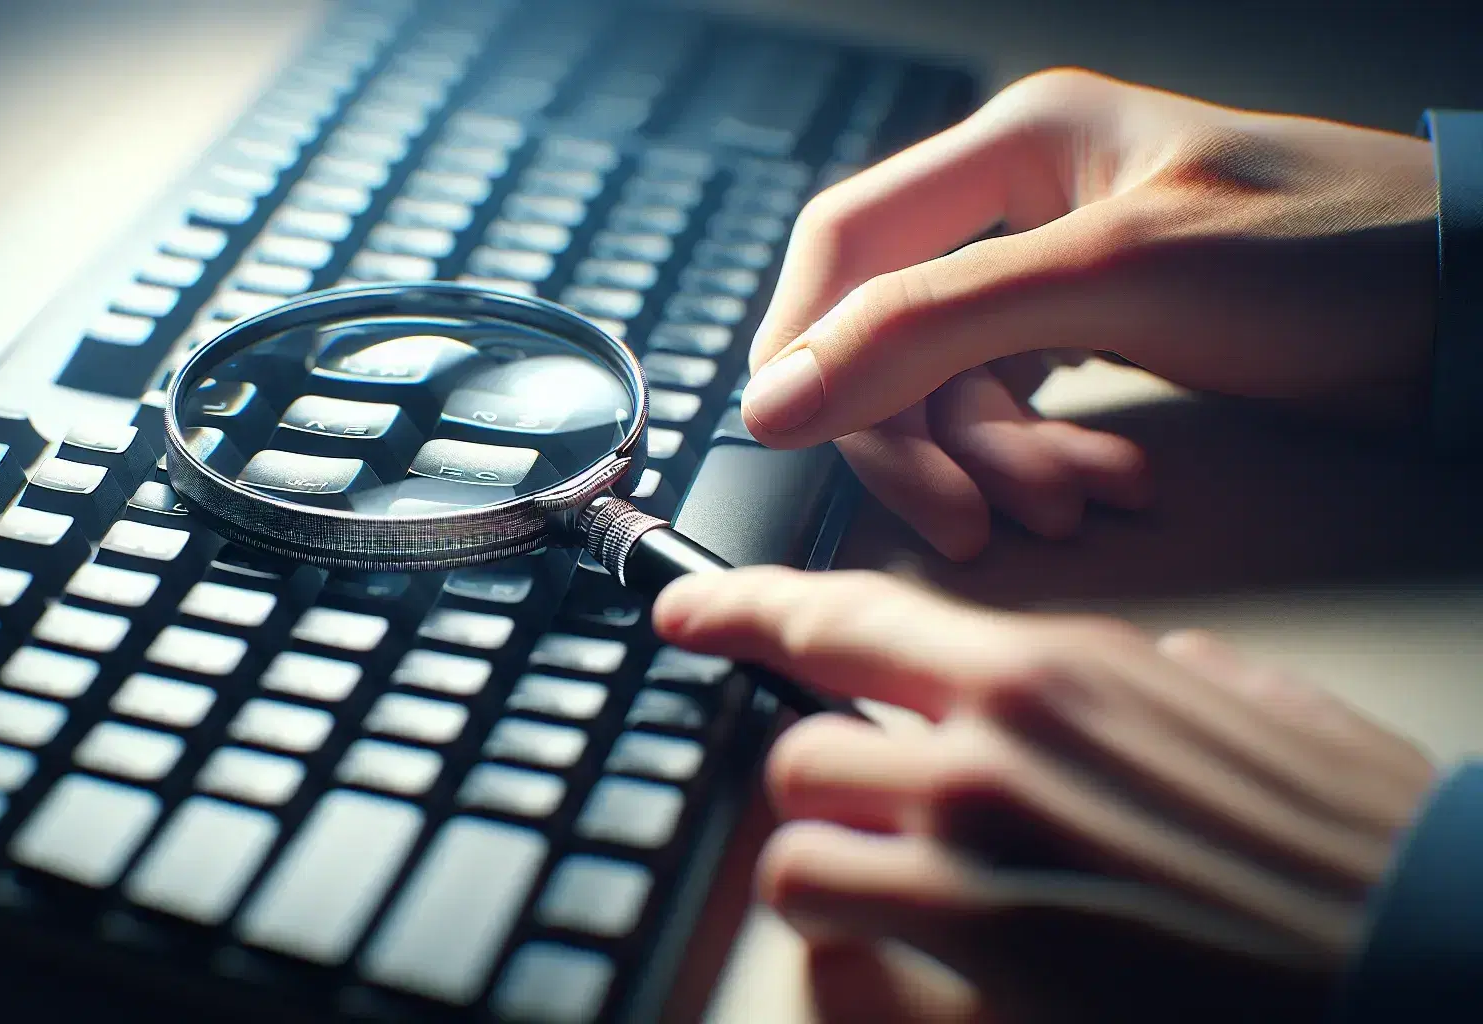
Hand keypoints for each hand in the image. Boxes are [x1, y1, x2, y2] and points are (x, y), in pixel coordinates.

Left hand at [651, 567, 1437, 1022]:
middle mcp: (992, 757)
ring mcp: (977, 873)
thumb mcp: (1259, 708)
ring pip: (797, 855)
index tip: (683, 615)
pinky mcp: (987, 985)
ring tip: (889, 901)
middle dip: (822, 788)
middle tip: (867, 818)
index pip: (848, 616)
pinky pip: (842, 972)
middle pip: (802, 750)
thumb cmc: (1357, 838)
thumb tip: (1150, 671)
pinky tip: (909, 972)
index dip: (744, 610)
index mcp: (1052, 672)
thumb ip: (1166, 678)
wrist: (1429, 949)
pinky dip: (854, 973)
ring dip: (827, 876)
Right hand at [744, 68, 1436, 559]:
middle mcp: (1021, 205)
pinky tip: (1107, 487)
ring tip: (1075, 506)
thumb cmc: (1335, 256)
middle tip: (962, 518)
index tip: (791, 438)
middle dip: (922, 436)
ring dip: (999, 465)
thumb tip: (781, 391)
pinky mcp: (1096, 334)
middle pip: (890, 332)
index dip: (803, 343)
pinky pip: (1015, 413)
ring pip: (952, 388)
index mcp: (1013, 145)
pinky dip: (1043, 463)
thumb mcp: (1114, 278)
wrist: (1474, 317)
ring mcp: (1057, 273)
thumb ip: (928, 328)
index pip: (842, 242)